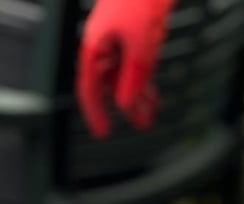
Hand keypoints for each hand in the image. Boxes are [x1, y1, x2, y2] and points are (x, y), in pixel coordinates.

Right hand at [77, 0, 175, 137]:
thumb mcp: (141, 47)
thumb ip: (134, 80)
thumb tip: (128, 107)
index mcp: (95, 46)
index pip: (89, 88)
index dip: (96, 113)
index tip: (104, 133)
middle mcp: (104, 43)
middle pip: (110, 83)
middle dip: (127, 105)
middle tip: (142, 125)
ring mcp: (119, 37)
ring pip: (125, 74)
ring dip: (139, 94)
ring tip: (153, 112)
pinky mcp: (135, 31)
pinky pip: (137, 62)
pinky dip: (145, 78)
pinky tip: (154, 92)